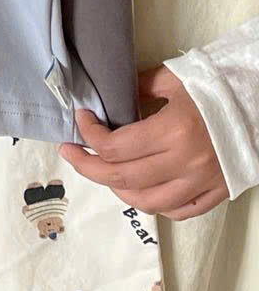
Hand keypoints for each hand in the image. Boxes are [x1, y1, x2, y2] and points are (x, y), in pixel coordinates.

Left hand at [58, 66, 227, 219]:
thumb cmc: (219, 87)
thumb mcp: (174, 79)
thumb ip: (137, 87)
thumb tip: (108, 97)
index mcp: (173, 131)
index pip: (113, 146)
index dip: (88, 135)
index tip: (81, 120)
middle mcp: (186, 162)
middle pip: (120, 177)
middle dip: (86, 166)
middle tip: (71, 153)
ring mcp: (203, 182)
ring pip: (146, 202)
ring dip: (116, 188)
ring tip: (104, 171)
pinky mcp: (218, 192)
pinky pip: (178, 211)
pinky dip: (153, 205)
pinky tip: (139, 189)